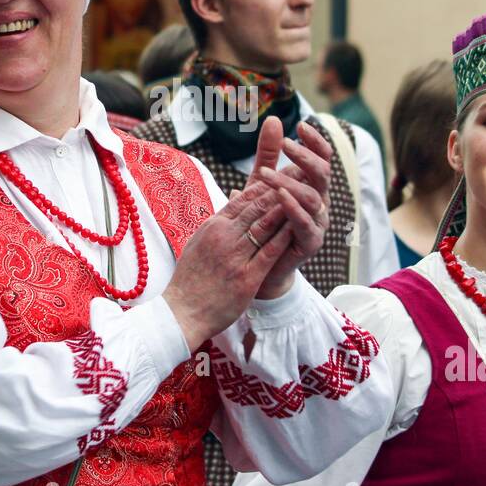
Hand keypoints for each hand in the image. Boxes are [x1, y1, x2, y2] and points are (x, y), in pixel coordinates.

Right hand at [163, 182, 294, 350]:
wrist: (182, 312)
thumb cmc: (190, 280)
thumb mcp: (199, 243)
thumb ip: (217, 224)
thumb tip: (231, 206)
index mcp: (213, 226)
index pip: (243, 199)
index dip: (264, 185)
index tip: (281, 174)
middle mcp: (224, 237)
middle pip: (257, 207)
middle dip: (280, 189)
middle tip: (300, 176)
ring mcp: (235, 256)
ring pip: (264, 225)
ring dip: (285, 208)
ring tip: (303, 195)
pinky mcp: (246, 277)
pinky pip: (269, 252)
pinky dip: (284, 237)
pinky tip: (298, 227)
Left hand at [249, 121, 332, 298]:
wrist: (261, 264)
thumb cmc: (263, 220)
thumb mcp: (261, 183)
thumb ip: (269, 154)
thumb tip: (274, 119)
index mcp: (312, 186)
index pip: (323, 159)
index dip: (315, 142)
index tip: (301, 125)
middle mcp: (320, 202)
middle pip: (323, 174)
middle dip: (305, 157)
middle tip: (286, 144)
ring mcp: (318, 222)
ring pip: (313, 197)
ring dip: (290, 182)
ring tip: (266, 174)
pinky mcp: (310, 242)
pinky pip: (305, 222)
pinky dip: (292, 207)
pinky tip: (278, 195)